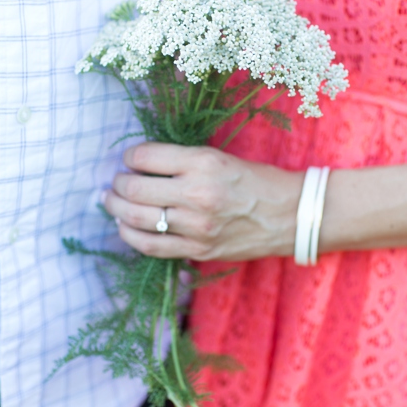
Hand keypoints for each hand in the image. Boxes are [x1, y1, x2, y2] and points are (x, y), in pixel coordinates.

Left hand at [104, 142, 301, 260]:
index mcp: (204, 162)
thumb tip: (142, 165)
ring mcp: (197, 225)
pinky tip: (125, 227)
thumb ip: (184, 162)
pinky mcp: (199, 249)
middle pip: (134, 188)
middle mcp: (197, 193)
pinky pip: (150, 245)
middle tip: (117, 181)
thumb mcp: (223, 158)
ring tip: (112, 202)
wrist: (293, 215)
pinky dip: (130, 235)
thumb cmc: (260, 181)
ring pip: (136, 218)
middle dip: (118, 183)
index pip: (145, 157)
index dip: (130, 157)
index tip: (131, 160)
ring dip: (116, 208)